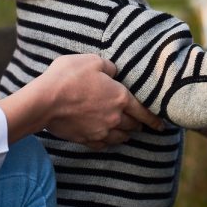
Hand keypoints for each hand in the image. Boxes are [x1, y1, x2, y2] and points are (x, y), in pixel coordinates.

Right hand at [0, 54, 163, 148]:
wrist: (44, 101)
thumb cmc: (69, 77)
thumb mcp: (92, 61)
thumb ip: (109, 67)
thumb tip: (114, 72)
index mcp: (121, 98)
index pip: (144, 112)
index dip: (154, 119)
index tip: (161, 125)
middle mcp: (115, 118)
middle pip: (134, 126)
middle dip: (139, 124)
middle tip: (140, 123)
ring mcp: (101, 131)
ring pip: (121, 138)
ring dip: (125, 134)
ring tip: (125, 131)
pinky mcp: (86, 140)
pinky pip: (103, 145)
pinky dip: (108, 142)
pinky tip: (106, 137)